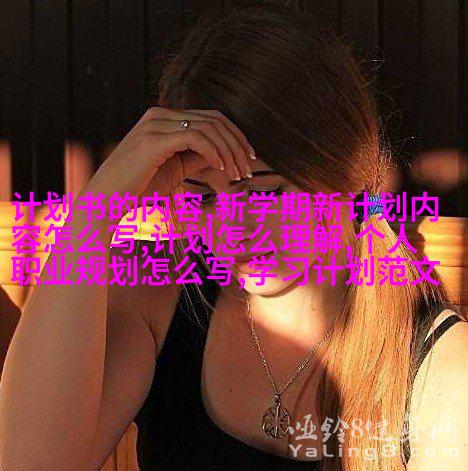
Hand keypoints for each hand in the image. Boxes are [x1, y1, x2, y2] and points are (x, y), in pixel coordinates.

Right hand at [82, 106, 255, 205]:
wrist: (106, 201)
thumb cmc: (138, 188)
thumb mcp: (175, 169)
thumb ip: (197, 158)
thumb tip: (224, 156)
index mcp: (164, 119)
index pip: (210, 118)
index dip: (235, 136)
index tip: (249, 158)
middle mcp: (159, 115)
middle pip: (214, 119)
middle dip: (238, 143)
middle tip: (249, 167)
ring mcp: (154, 125)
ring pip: (208, 128)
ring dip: (230, 151)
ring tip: (239, 173)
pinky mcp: (153, 140)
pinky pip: (195, 138)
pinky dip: (214, 152)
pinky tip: (222, 169)